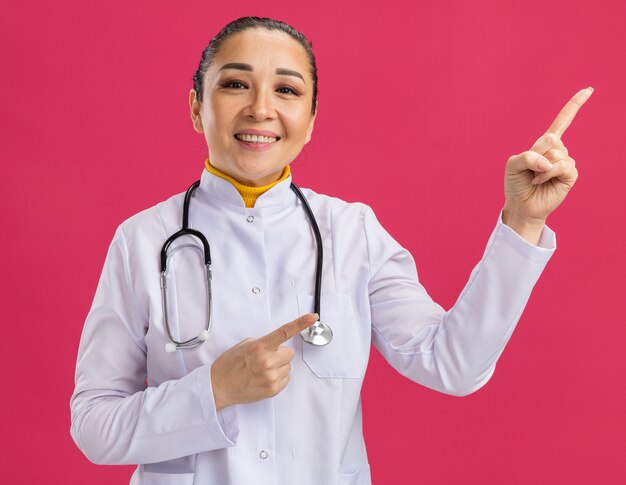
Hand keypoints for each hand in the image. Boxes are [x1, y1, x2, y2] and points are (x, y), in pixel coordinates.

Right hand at [210, 313, 317, 410]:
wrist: (218, 386)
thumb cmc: (229, 365)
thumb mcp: (244, 345)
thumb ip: (263, 343)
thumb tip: (277, 345)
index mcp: (259, 347)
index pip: (284, 332)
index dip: (300, 323)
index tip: (312, 317)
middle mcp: (267, 362)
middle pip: (290, 353)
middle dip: (280, 354)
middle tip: (266, 359)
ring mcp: (270, 377)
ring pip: (288, 367)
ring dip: (278, 367)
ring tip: (261, 371)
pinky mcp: (272, 390)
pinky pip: (286, 379)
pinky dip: (277, 378)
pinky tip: (263, 378)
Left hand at [503, 87, 593, 243]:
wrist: (521, 205)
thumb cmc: (516, 184)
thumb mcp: (513, 165)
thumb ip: (527, 157)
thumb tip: (549, 162)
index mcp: (544, 144)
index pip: (562, 121)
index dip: (574, 106)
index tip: (589, 90)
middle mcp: (558, 150)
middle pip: (551, 140)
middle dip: (536, 155)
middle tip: (530, 169)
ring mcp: (566, 162)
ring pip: (556, 154)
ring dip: (540, 168)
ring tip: (535, 178)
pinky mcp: (570, 175)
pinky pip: (561, 166)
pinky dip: (546, 174)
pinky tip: (540, 181)